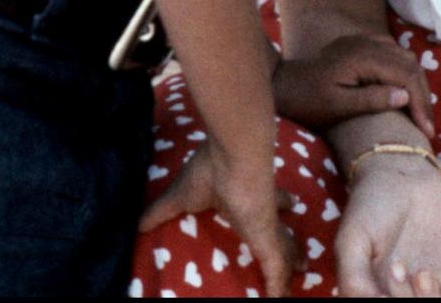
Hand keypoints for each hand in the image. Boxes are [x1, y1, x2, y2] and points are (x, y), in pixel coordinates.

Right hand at [139, 142, 297, 296]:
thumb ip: (162, 210)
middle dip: (292, 238)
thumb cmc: (209, 169)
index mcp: (244, 196)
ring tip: (303, 270)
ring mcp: (267, 223)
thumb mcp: (180, 194)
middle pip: (282, 228)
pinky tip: (283, 299)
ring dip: (293, 260)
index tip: (288, 207)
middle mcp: (262, 209)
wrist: (234, 152)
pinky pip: (277, 268)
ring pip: (285, 248)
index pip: (267, 203)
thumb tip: (137, 223)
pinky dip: (280, 285)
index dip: (280, 205)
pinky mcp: (268, 236)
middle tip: (301, 253)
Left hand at [274, 34, 434, 139]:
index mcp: (362, 57)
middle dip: (422, 94)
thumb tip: (404, 95)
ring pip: (404, 57)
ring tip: (420, 112)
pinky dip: (405, 71)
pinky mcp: (361, 45)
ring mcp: (364, 41)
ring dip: (415, 82)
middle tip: (427, 125)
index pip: (404, 75)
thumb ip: (370, 99)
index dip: (419, 102)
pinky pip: (393, 53)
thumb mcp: (337, 107)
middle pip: (409, 64)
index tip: (426, 130)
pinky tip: (404, 91)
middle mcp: (367, 43)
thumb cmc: (308, 101)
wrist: (284, 85)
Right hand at [335, 155, 440, 297]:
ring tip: (421, 272)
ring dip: (429, 301)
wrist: (403, 173)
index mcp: (370, 293)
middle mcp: (398, 295)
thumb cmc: (370, 205)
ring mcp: (426, 291)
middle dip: (405, 300)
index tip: (386, 286)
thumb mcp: (352, 240)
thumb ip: (354, 279)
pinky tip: (436, 272)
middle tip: (397, 267)